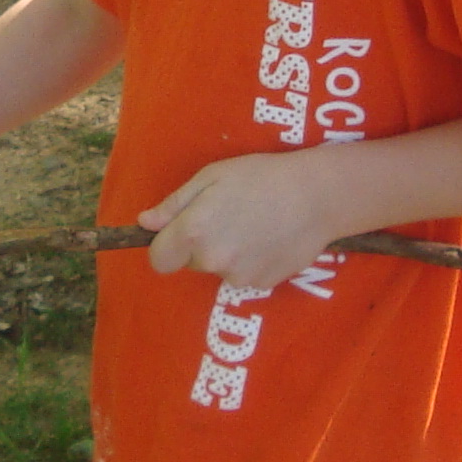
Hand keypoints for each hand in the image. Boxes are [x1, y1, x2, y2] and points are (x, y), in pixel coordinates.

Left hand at [139, 152, 351, 294]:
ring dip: (227, 253)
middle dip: (201, 244)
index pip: (159, 260)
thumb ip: (174, 205)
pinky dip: (251, 261)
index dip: (166, 245)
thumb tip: (145, 223)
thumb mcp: (211, 177)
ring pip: (219, 269)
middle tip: (228, 216)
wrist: (316, 195)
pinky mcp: (262, 285)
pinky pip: (245, 275)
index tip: (181, 231)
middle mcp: (212, 261)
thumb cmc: (261, 176)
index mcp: (193, 232)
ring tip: (254, 224)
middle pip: (191, 262)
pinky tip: (269, 237)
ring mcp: (238, 277)